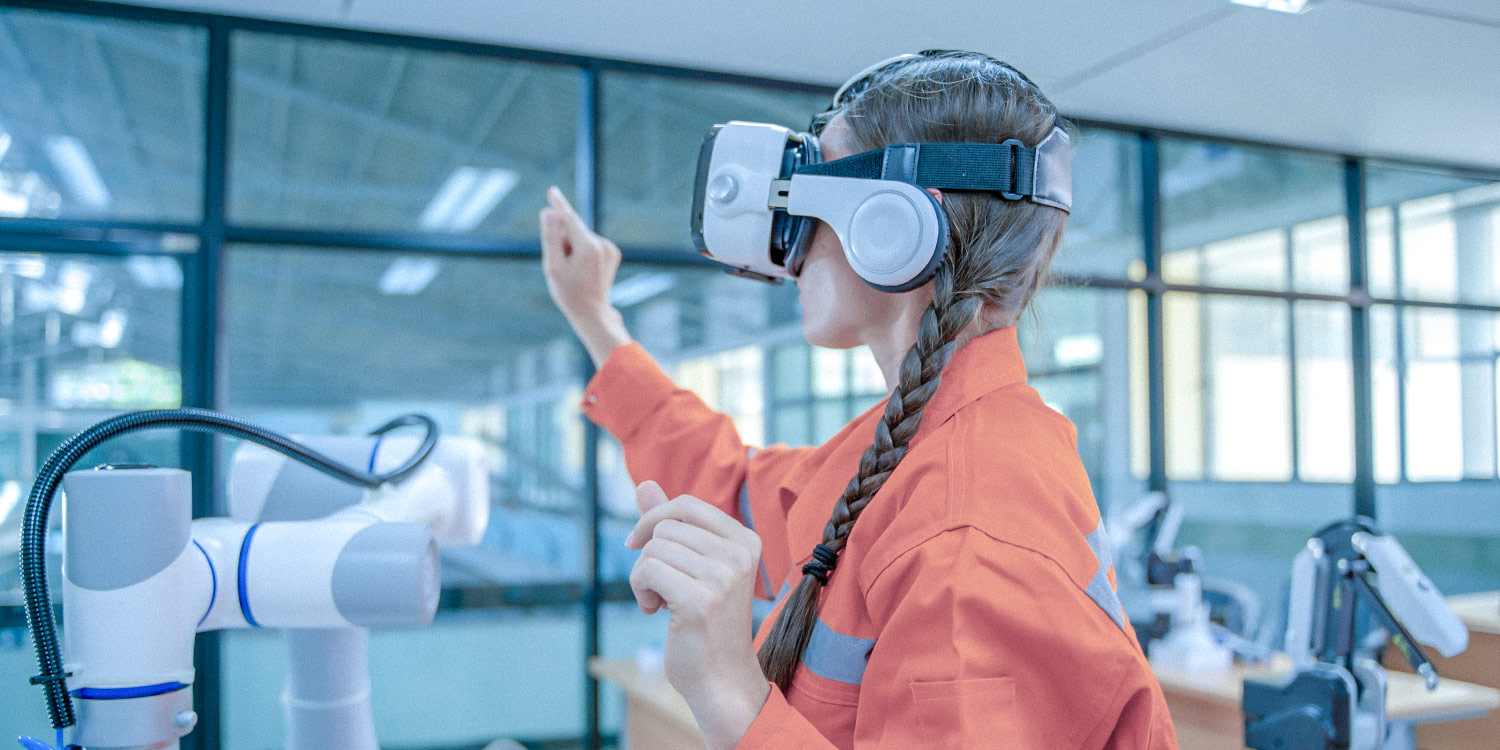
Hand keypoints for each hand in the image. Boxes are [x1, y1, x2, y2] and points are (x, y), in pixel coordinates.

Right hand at [539, 186, 630, 364]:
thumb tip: (548, 213)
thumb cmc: (568, 292)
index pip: (570, 219)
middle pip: (573, 230)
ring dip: (571, 247)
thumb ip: (551, 238)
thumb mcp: (553, 266)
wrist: (591, 312)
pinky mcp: (612, 253)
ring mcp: (610, 249)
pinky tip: (581, 269)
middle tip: (560, 265)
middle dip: (562, 240)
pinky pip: (590, 244)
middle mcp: (603, 244)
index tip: (551, 191)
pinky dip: (581, 251)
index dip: (559, 205)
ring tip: (572, 271)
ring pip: (581, 237)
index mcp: (589, 248)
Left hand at [626, 481, 770, 748]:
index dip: (654, 519)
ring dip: (644, 578)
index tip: (638, 545)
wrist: (722, 679)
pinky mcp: (701, 600)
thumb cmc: (705, 623)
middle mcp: (740, 554)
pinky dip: (640, 591)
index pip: (686, 505)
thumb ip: (670, 524)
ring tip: (661, 603)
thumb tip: (643, 483)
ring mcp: (723, 577)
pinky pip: (646, 571)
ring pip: (652, 550)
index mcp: (745, 540)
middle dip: (650, 558)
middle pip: (665, 528)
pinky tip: (654, 611)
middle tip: (663, 590)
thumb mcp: (692, 567)